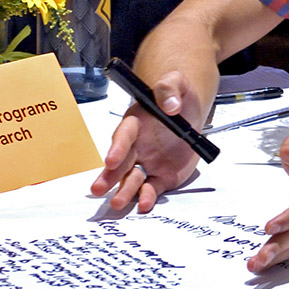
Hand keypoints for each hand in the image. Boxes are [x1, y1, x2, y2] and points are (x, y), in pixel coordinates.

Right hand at [91, 69, 203, 211]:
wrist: (189, 111)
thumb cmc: (177, 96)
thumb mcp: (177, 83)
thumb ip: (170, 88)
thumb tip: (171, 105)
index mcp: (136, 123)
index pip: (124, 135)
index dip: (117, 147)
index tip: (110, 159)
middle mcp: (136, 146)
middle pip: (120, 162)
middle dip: (109, 175)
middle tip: (99, 188)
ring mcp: (147, 162)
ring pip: (132, 179)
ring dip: (124, 191)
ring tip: (118, 204)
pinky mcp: (160, 176)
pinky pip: (152, 188)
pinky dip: (147, 197)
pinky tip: (144, 204)